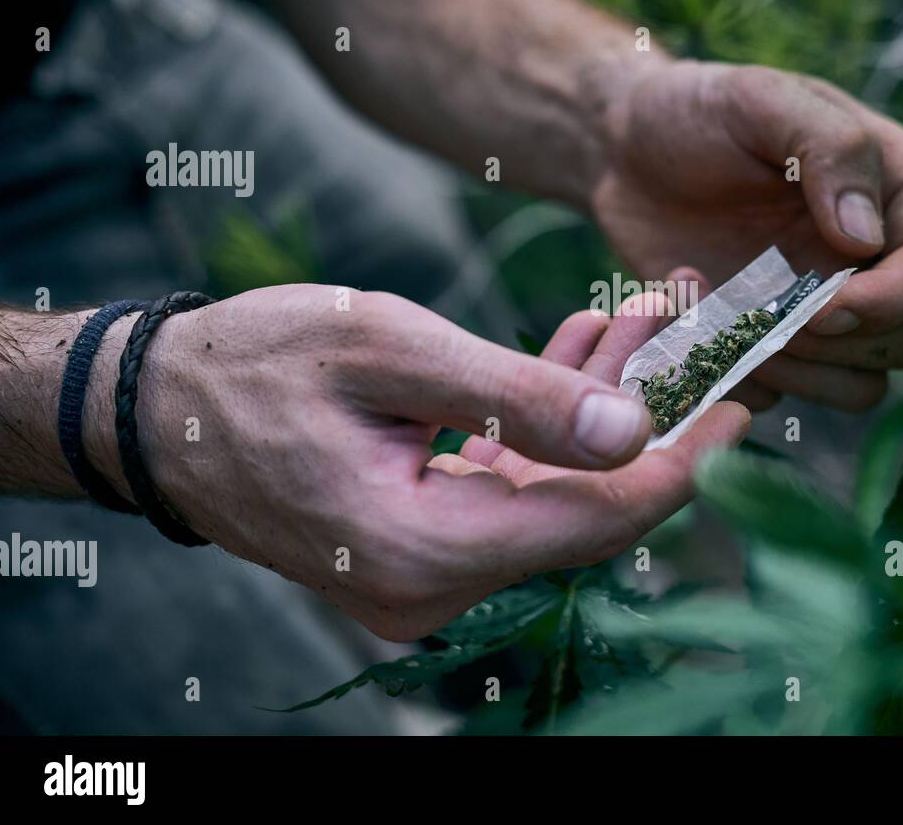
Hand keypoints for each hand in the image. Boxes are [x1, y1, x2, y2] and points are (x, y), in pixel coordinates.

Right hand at [86, 285, 748, 639]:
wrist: (158, 409)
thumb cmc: (256, 365)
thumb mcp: (390, 350)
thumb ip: (515, 396)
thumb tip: (633, 435)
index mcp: (422, 549)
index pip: (594, 519)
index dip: (682, 461)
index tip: (745, 399)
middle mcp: (430, 586)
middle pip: (583, 505)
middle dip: (645, 413)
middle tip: (692, 326)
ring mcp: (424, 574)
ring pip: (554, 490)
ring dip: (598, 406)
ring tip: (639, 315)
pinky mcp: (420, 546)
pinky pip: (511, 485)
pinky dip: (548, 422)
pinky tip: (579, 349)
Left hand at [593, 60, 902, 411]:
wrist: (621, 150)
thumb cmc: (696, 111)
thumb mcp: (761, 100)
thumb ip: (829, 150)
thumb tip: (868, 238)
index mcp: (890, 191)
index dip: (898, 298)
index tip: (831, 305)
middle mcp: (869, 259)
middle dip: (846, 342)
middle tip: (771, 314)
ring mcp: (819, 308)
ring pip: (858, 384)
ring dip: (802, 373)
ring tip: (733, 323)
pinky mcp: (768, 343)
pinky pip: (783, 396)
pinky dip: (744, 380)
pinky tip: (697, 326)